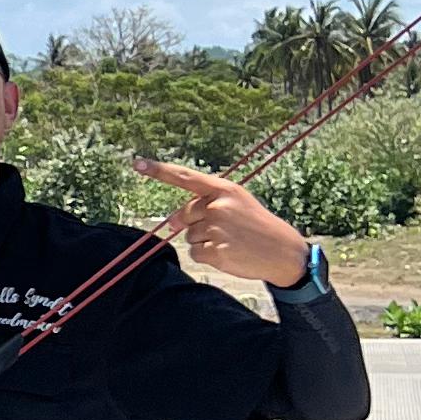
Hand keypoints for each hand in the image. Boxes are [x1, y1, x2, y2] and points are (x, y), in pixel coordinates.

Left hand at [134, 159, 311, 289]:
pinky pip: (195, 253)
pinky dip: (207, 256)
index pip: (186, 177)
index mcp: (224, 189)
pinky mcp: (215, 251)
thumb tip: (170, 221)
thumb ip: (204, 205)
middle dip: (196, 223)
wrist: (283, 251)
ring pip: (189, 236)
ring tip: (231, 241)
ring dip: (205, 241)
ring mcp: (216, 229)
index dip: (159, 170)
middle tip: (224, 230)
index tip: (137, 163)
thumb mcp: (237, 204)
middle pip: (184, 215)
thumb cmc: (256, 225)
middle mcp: (218, 206)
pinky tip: (229, 253)